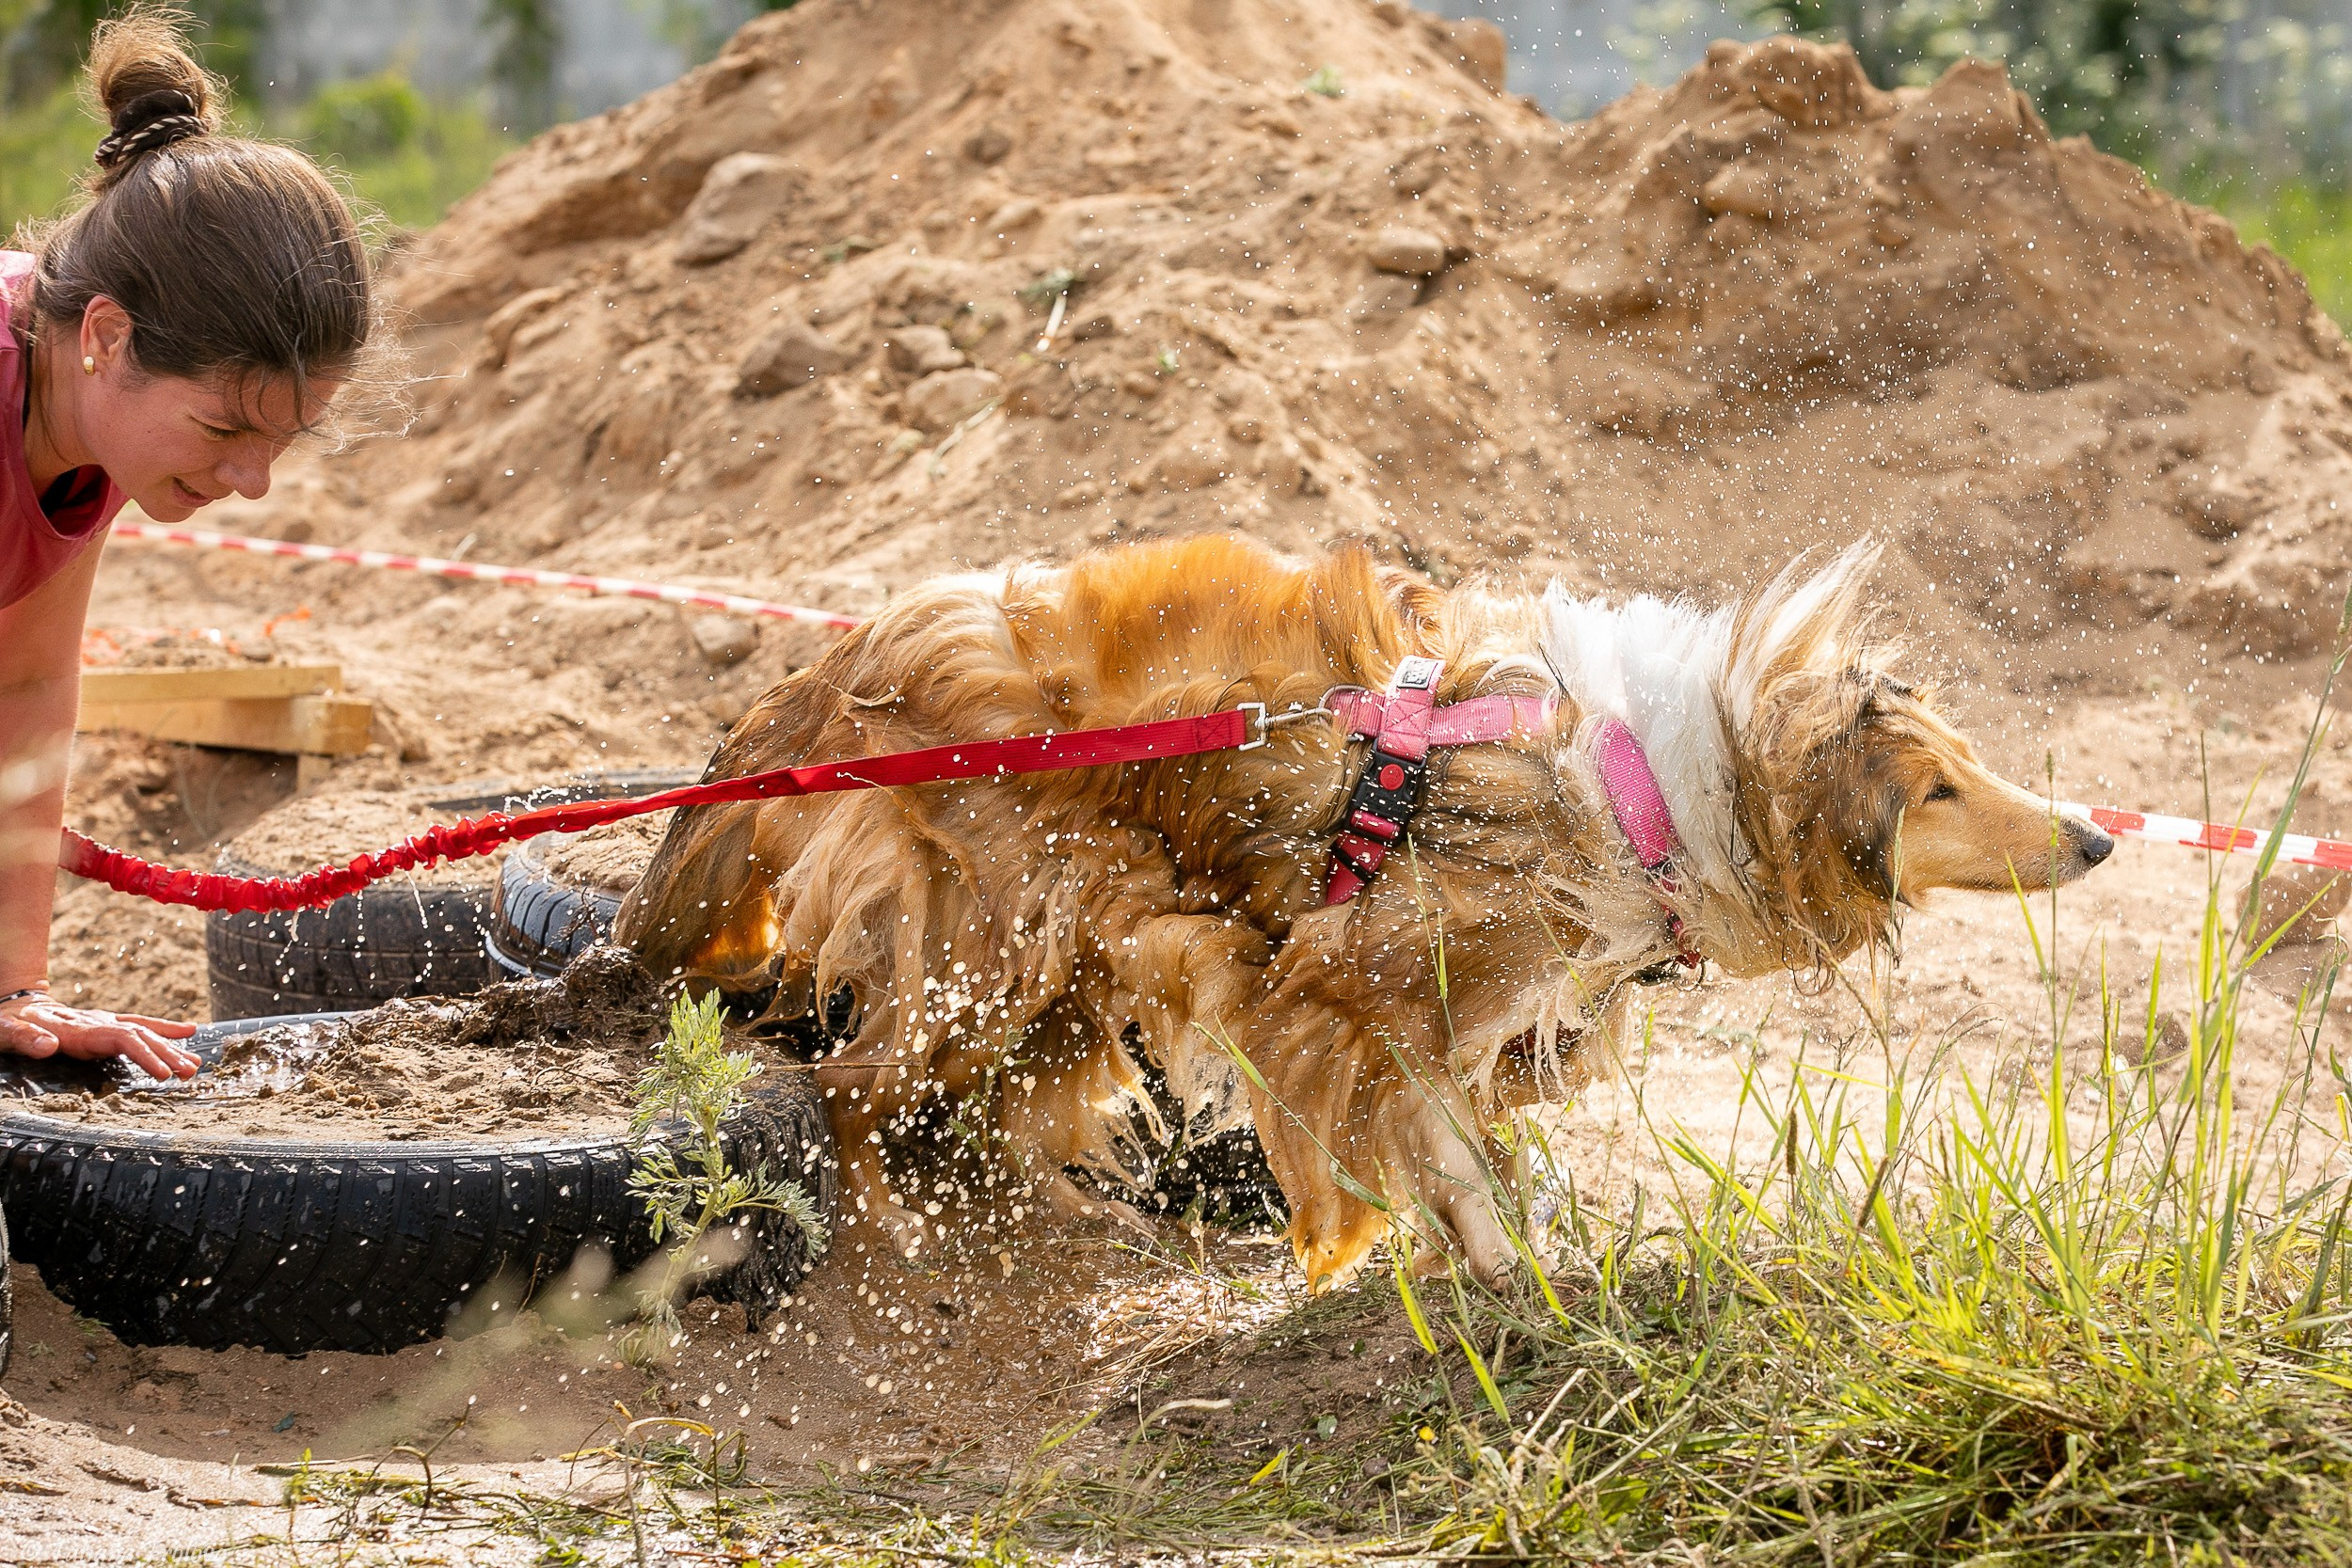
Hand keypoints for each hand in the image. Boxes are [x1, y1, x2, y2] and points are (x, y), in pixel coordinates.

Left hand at [0, 990, 198, 1080]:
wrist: (14, 1004)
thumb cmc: (8, 1021)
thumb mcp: (7, 1030)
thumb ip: (25, 1037)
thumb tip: (47, 1045)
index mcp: (79, 1028)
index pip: (122, 1039)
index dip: (145, 1055)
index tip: (163, 1073)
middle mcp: (98, 1022)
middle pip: (141, 1035)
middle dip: (168, 1053)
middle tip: (190, 1072)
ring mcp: (104, 1022)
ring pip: (145, 1032)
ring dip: (171, 1047)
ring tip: (195, 1064)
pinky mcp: (106, 1026)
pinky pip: (140, 1026)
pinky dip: (164, 1029)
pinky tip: (188, 1033)